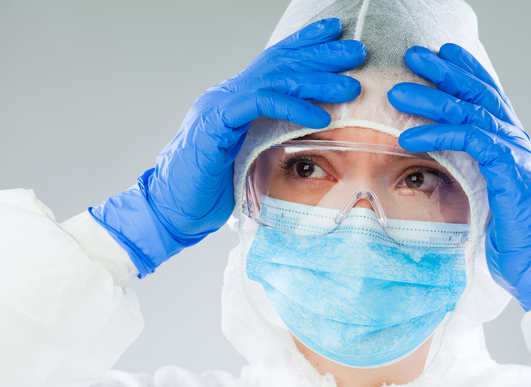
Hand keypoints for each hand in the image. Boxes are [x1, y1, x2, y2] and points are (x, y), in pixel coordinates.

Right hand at [91, 18, 365, 276]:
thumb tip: (311, 134)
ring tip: (350, 86)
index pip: (275, 62)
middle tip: (358, 51)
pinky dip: (293, 107)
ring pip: (273, 79)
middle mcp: (228, 95)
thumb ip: (272, 138)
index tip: (336, 32)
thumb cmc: (212, 188)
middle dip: (321, 54)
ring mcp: (219, 107)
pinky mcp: (215, 126)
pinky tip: (320, 115)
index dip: (306, 43)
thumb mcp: (250, 158)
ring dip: (316, 79)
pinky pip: (259, 106)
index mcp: (237, 99)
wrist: (172, 209)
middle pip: (279, 63)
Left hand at [388, 44, 530, 309]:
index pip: (486, 96)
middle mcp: (515, 140)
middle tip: (413, 55)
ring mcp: (514, 152)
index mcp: (510, 143)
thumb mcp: (485, 194)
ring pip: (470, 112)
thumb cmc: (511, 234)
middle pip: (477, 94)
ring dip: (430, 99)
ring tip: (396, 93)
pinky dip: (437, 133)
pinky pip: (469, 140)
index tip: (439, 52)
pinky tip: (409, 135)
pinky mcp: (509, 169)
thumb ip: (470, 170)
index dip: (464, 70)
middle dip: (444, 71)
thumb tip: (438, 163)